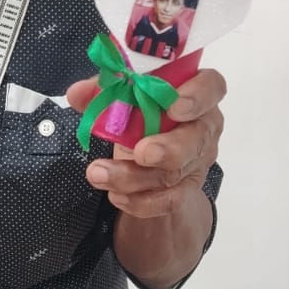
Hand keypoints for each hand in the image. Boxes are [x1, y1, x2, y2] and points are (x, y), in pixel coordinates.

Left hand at [66, 68, 225, 217]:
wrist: (151, 151)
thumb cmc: (144, 111)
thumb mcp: (123, 94)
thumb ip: (103, 89)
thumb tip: (77, 93)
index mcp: (196, 91)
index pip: (211, 87)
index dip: (197, 96)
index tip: (173, 106)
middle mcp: (203, 126)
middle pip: (196, 138)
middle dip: (168, 148)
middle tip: (140, 152)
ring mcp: (198, 159)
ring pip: (175, 172)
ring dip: (134, 177)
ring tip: (99, 174)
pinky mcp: (186, 187)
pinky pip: (169, 200)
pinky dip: (140, 201)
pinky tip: (116, 196)